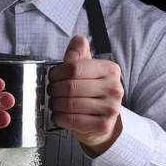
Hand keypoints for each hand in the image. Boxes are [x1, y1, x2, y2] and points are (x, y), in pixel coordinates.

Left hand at [48, 35, 123, 155]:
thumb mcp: (87, 71)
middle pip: (71, 87)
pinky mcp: (103, 126)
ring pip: (70, 104)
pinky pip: (72, 120)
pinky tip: (58, 115)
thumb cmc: (91, 94)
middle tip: (51, 92)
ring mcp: (111, 108)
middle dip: (54, 90)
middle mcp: (114, 88)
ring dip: (55, 104)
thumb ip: (79, 55)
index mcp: (110, 70)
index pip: (75, 67)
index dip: (57, 73)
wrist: (101, 122)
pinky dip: (59, 118)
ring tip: (54, 103)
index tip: (52, 77)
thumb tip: (78, 40)